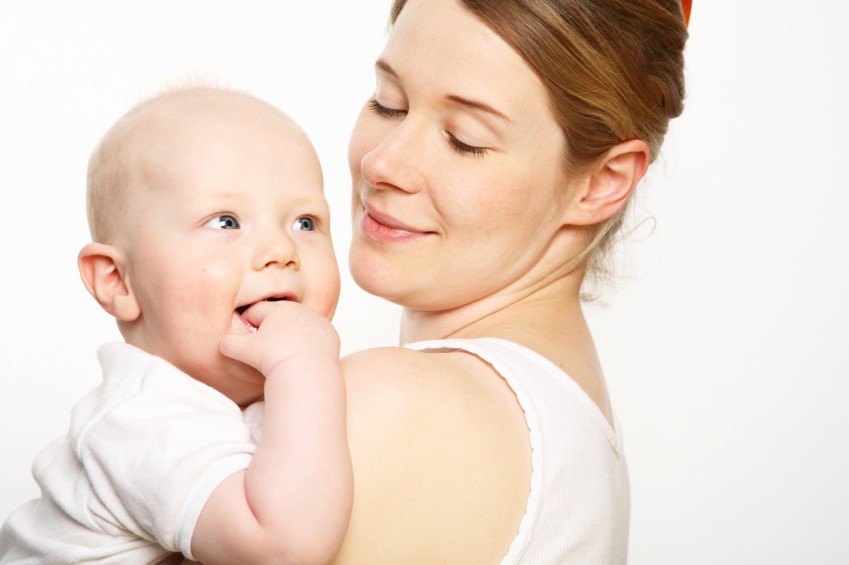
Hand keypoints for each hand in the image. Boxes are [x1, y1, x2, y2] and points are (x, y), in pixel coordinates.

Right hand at [220, 300, 339, 376]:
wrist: (308, 372)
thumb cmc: (273, 358)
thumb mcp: (242, 350)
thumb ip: (228, 342)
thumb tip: (223, 342)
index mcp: (277, 308)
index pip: (256, 312)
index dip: (248, 327)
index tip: (248, 341)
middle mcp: (299, 309)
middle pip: (279, 318)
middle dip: (271, 331)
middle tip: (267, 351)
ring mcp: (318, 321)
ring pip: (298, 327)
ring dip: (290, 337)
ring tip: (285, 355)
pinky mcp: (331, 334)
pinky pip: (315, 338)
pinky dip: (308, 345)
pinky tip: (302, 358)